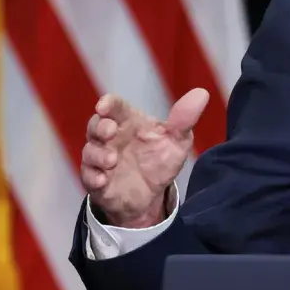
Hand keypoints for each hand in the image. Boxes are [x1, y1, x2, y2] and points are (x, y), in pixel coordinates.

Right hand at [81, 88, 209, 227]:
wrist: (152, 196)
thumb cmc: (160, 160)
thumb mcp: (177, 141)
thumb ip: (184, 120)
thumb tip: (202, 94)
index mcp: (128, 121)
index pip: (114, 106)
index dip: (108, 103)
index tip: (104, 106)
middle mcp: (110, 138)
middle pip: (95, 125)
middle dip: (99, 126)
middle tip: (110, 132)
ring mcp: (100, 158)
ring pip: (89, 151)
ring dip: (98, 154)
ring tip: (112, 160)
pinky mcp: (95, 180)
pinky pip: (88, 176)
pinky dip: (93, 177)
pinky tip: (103, 180)